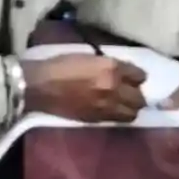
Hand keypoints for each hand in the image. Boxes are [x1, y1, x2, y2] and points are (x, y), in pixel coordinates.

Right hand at [23, 53, 146, 121]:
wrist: (38, 86)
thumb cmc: (59, 66)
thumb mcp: (88, 57)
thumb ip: (108, 65)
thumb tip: (121, 72)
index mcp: (111, 68)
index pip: (140, 75)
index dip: (135, 76)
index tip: (129, 76)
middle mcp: (114, 89)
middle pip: (140, 98)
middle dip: (136, 94)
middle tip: (127, 91)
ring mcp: (106, 106)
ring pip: (132, 113)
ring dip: (129, 108)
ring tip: (120, 104)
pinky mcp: (96, 119)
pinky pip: (117, 120)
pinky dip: (117, 115)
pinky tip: (109, 110)